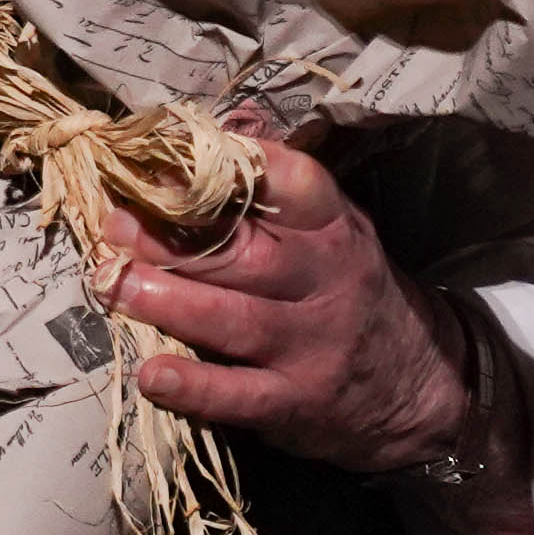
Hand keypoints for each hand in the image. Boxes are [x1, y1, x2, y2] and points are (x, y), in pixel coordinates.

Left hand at [104, 136, 482, 479]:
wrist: (419, 386)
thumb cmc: (346, 290)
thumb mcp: (331, 231)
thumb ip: (273, 192)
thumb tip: (208, 132)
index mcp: (332, 227)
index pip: (293, 185)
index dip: (235, 167)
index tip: (173, 154)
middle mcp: (324, 282)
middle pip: (244, 253)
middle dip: (173, 239)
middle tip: (114, 225)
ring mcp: (310, 345)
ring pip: (235, 319)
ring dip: (170, 302)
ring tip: (114, 284)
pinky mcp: (295, 402)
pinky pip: (240, 396)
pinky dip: (195, 388)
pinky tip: (153, 375)